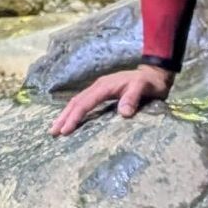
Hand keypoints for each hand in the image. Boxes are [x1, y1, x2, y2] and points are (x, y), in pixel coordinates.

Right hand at [48, 65, 172, 135]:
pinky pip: (83, 103)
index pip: (84, 103)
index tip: (66, 131)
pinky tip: (71, 120)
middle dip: (63, 117)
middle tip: (53, 132)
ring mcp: (98, 89)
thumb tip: (123, 114)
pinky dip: (74, 112)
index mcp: (104, 86)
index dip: (74, 117)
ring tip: (56, 129)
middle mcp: (97, 87)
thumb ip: (132, 98)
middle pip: (75, 102)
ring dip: (66, 115)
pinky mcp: (102, 94)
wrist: (154, 75)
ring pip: (77, 102)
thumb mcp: (143, 88)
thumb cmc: (149, 84)